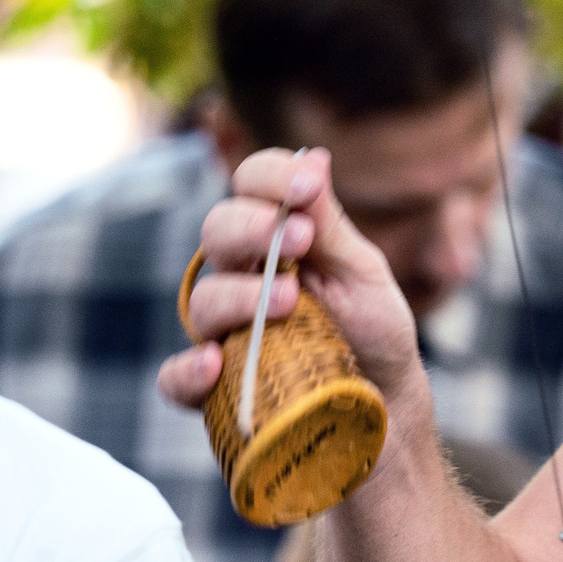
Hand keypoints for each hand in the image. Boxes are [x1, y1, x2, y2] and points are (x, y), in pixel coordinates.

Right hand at [157, 147, 424, 414]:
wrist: (385, 404)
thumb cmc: (373, 330)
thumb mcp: (362, 273)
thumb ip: (331, 224)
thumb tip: (314, 157)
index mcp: (276, 236)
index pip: (250, 186)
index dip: (271, 178)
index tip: (307, 187)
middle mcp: (240, 274)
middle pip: (216, 231)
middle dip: (252, 227)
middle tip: (299, 241)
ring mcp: (224, 330)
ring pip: (202, 299)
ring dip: (241, 294)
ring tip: (290, 302)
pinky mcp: (215, 387)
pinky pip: (177, 378)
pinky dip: (188, 371)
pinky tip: (215, 364)